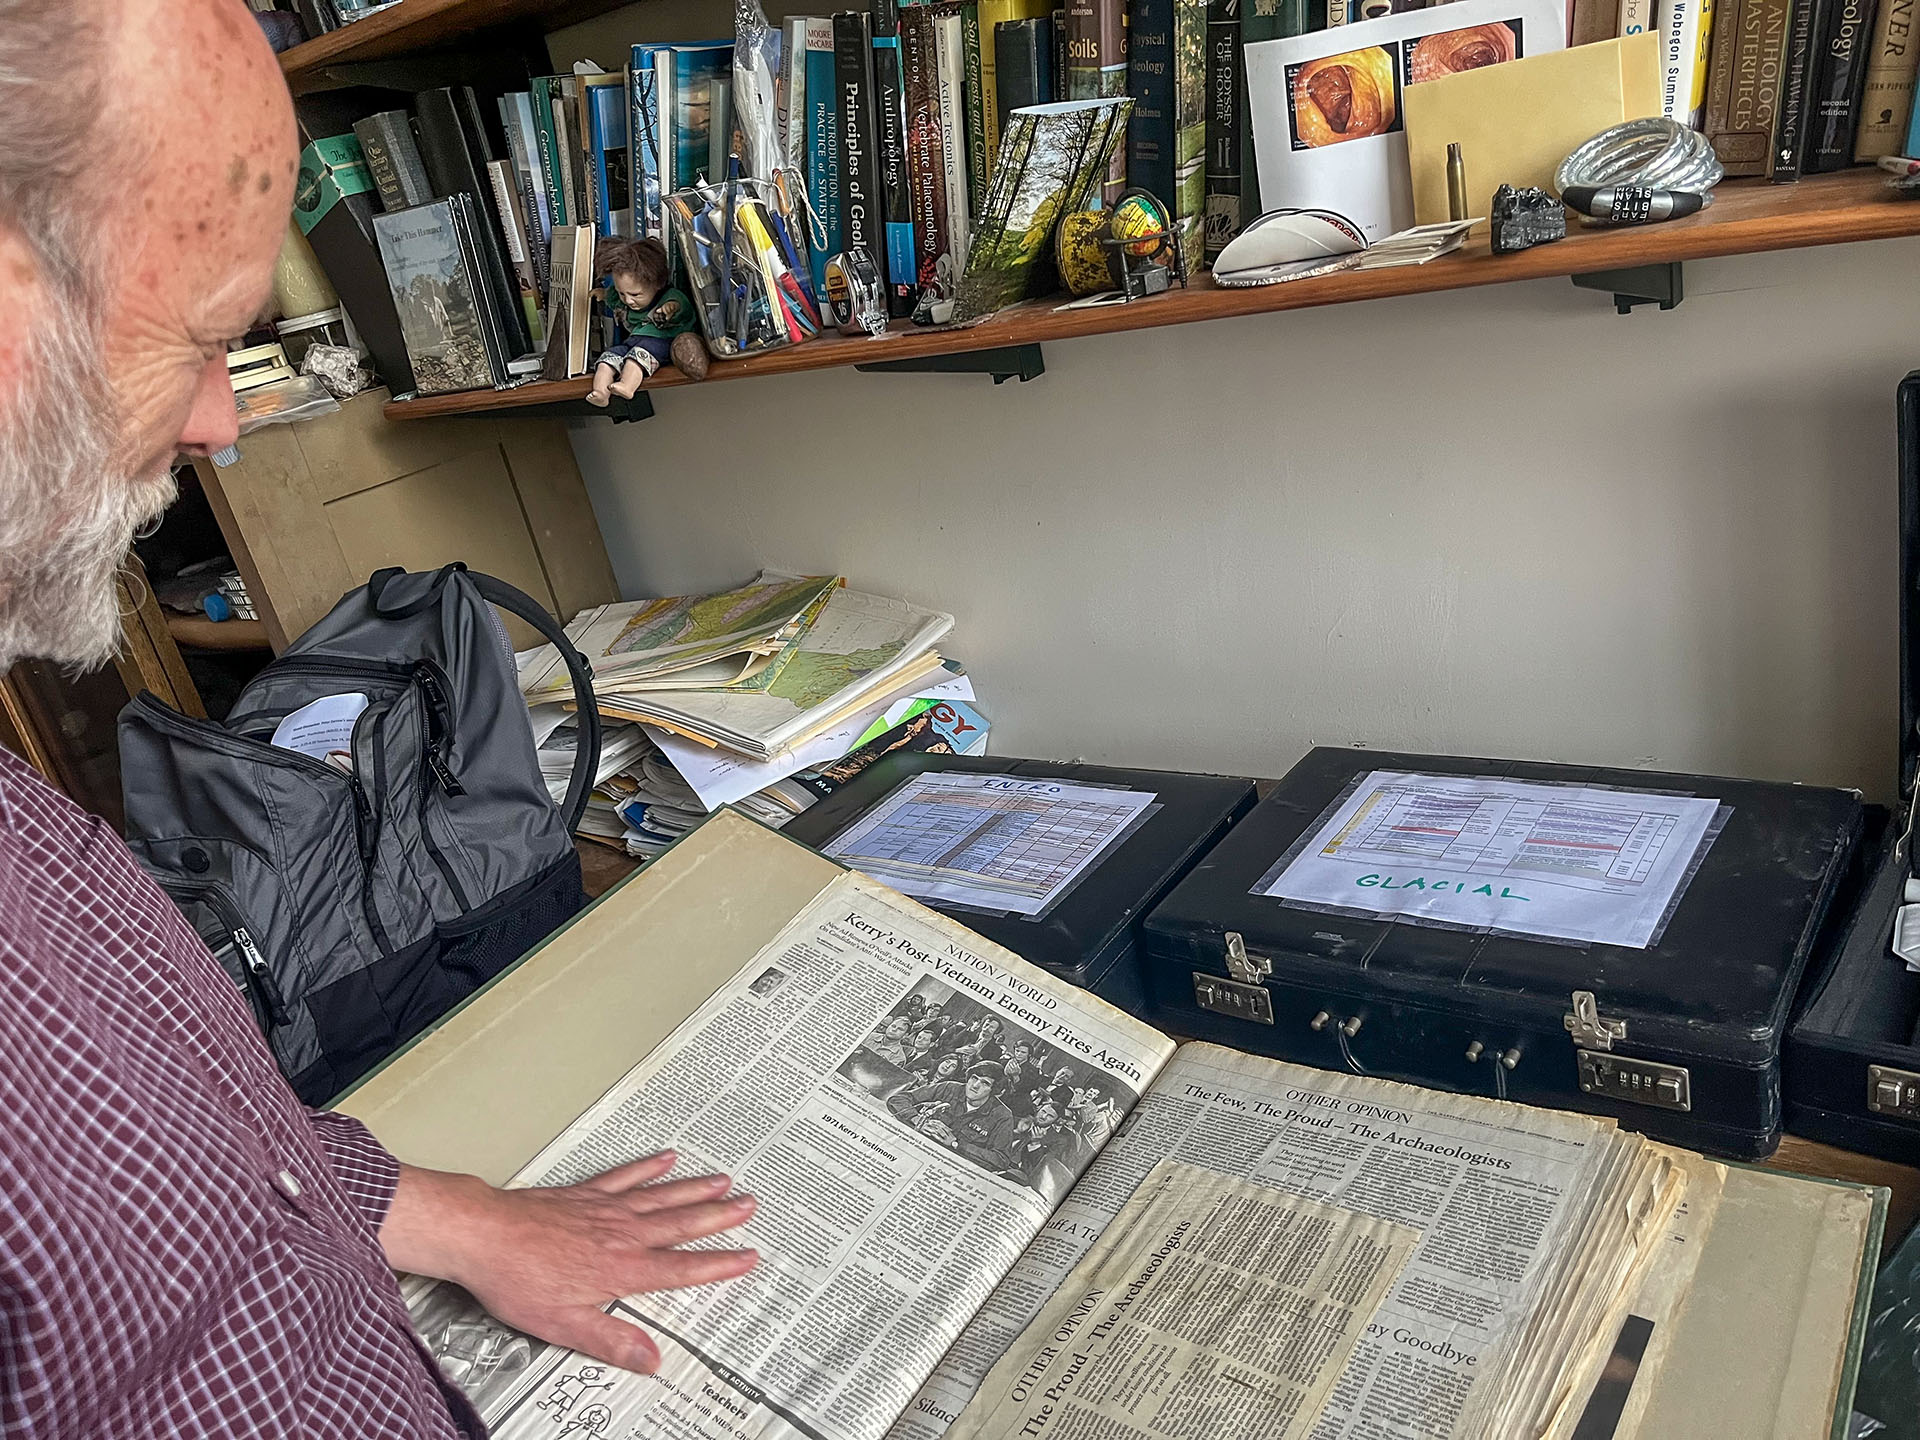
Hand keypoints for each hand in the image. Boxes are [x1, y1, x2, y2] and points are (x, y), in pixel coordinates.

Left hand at [381, 1152, 757, 1372]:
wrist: (483, 1236)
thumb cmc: (517, 1279)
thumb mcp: (565, 1326)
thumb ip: (612, 1340)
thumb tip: (650, 1359)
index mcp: (621, 1269)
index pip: (681, 1268)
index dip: (717, 1265)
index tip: (745, 1257)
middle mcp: (621, 1234)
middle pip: (680, 1224)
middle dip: (719, 1217)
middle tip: (749, 1206)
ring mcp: (604, 1209)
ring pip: (661, 1196)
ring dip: (695, 1189)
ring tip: (723, 1181)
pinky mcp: (585, 1194)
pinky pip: (625, 1176)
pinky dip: (648, 1167)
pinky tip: (665, 1158)